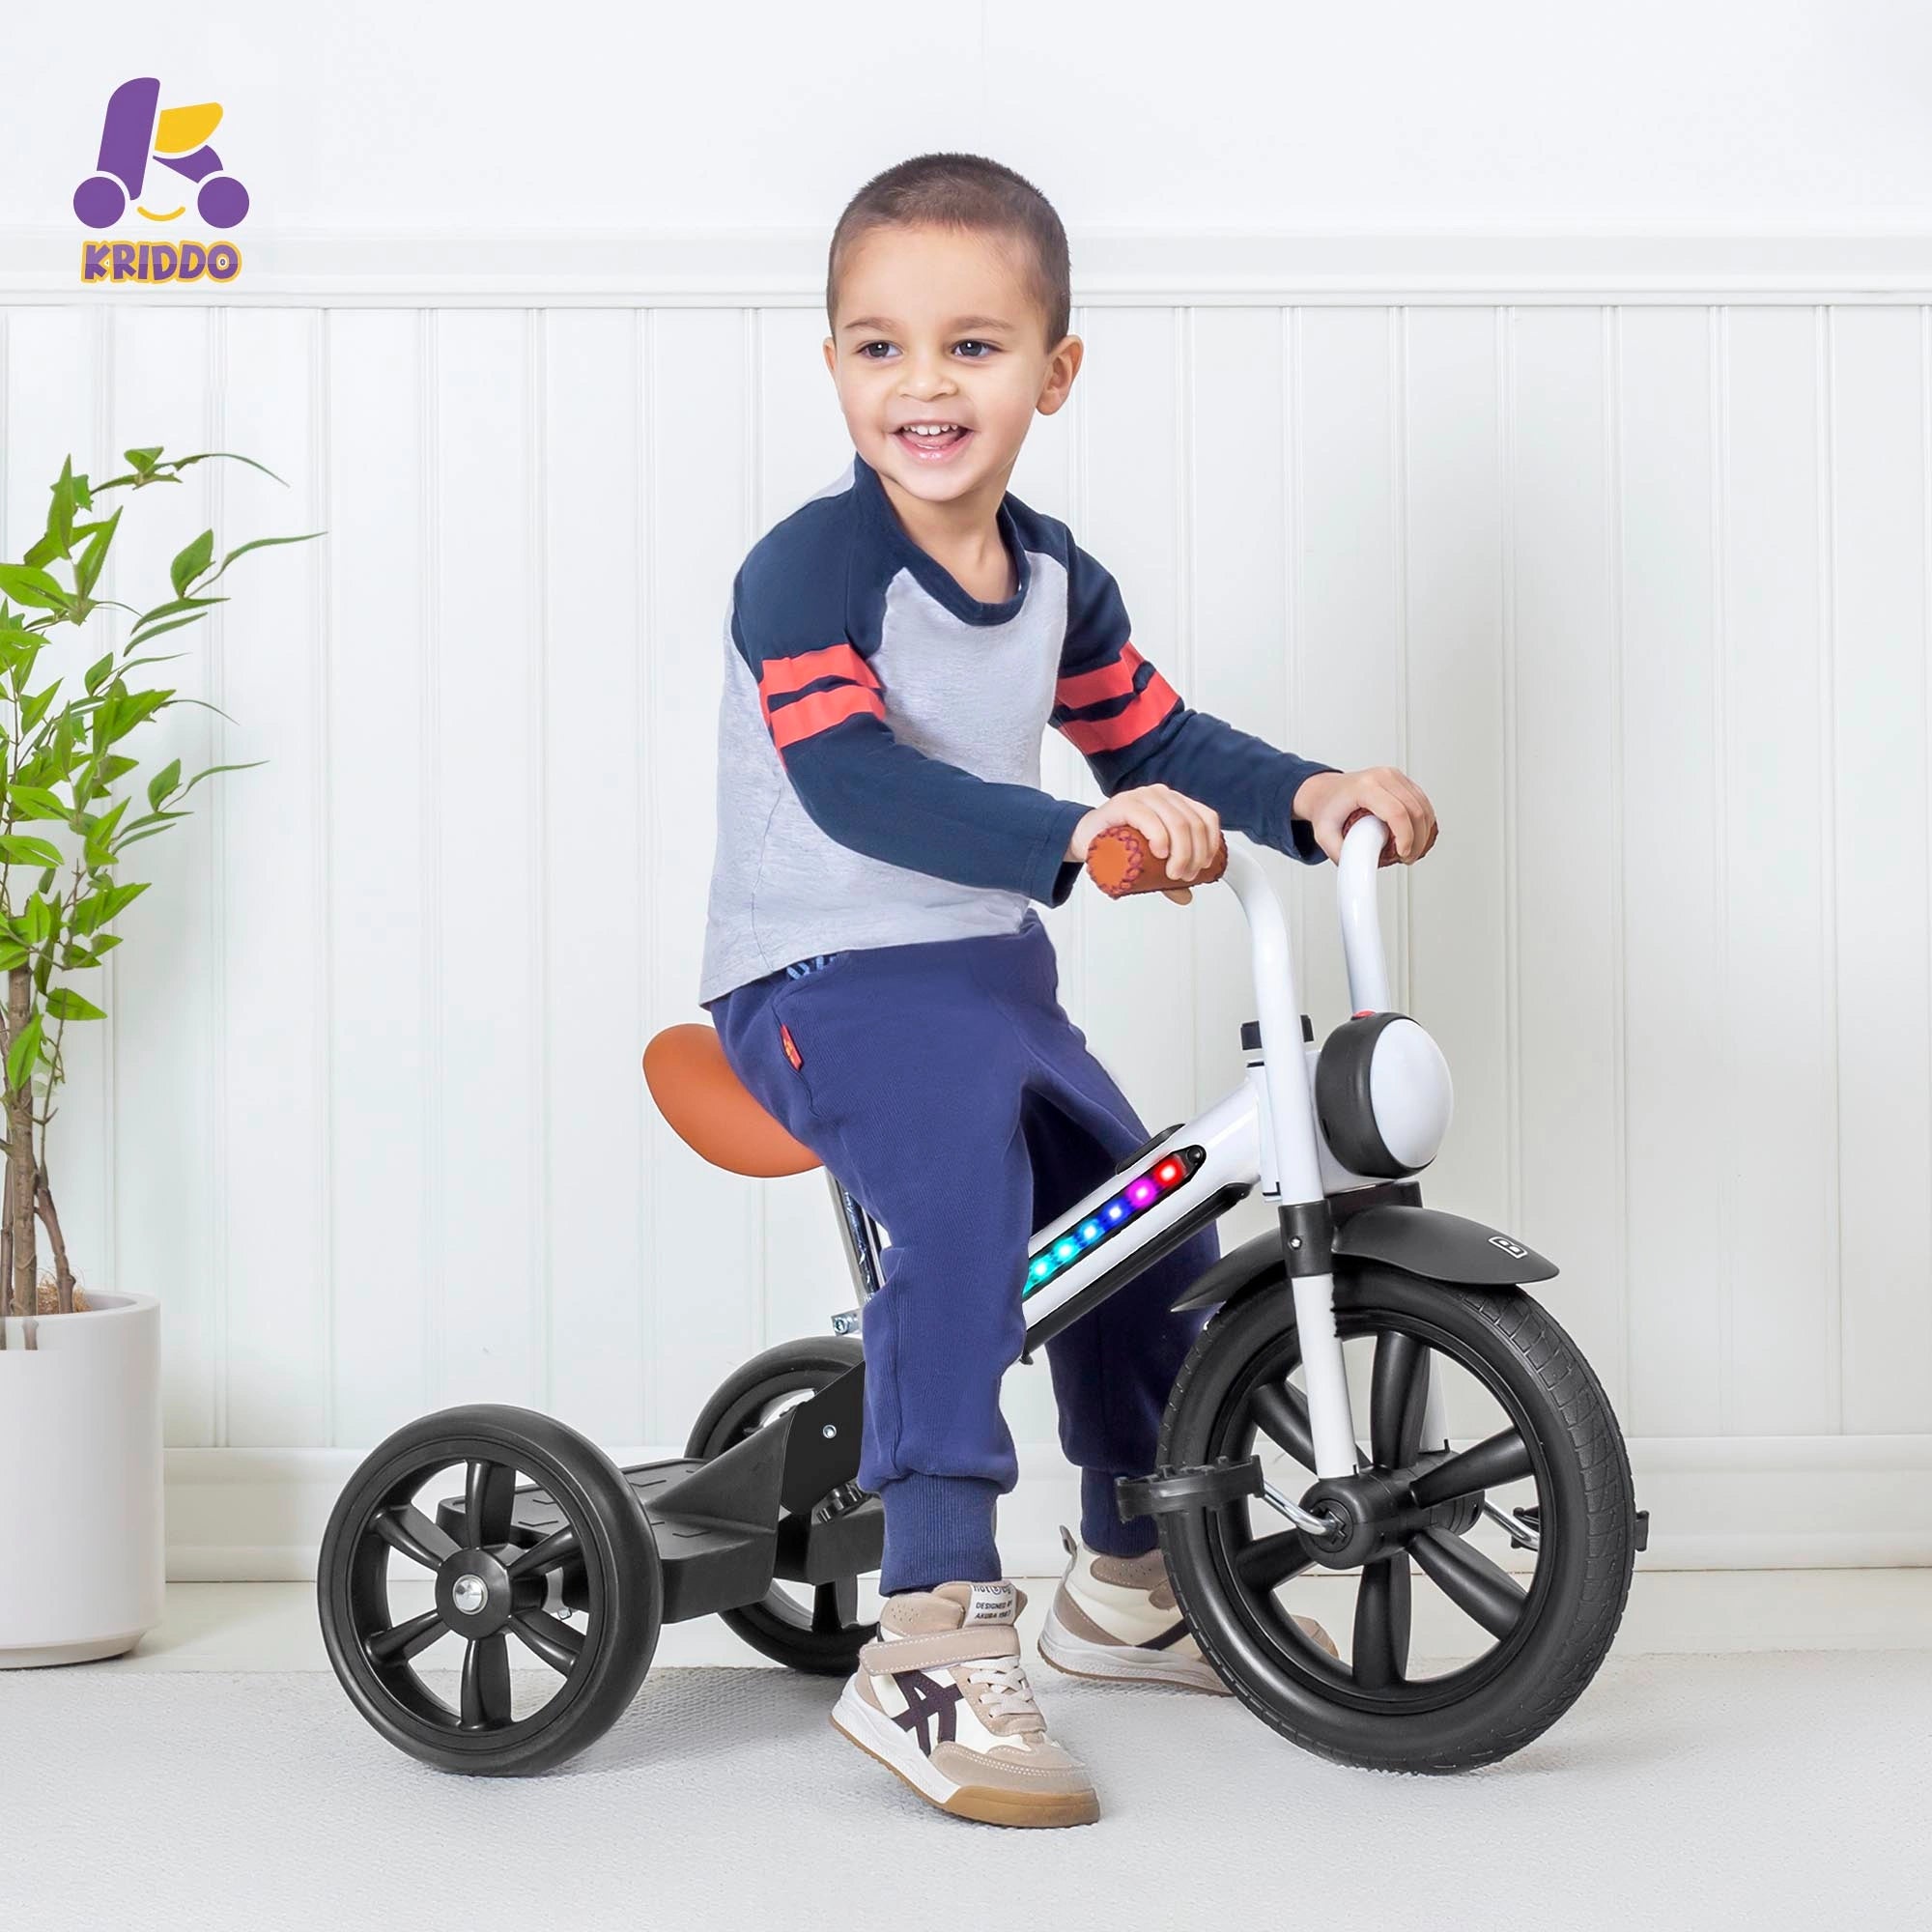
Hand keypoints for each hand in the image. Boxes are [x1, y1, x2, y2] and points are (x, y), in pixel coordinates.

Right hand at [1065, 784, 1220, 903]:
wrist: (1085, 837)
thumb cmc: (1117, 844)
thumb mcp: (1148, 861)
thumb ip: (1168, 875)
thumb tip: (1187, 895)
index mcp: (1175, 803)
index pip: (1206, 818)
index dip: (1211, 844)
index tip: (1204, 866)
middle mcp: (1162, 795)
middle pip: (1193, 824)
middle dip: (1195, 855)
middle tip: (1183, 876)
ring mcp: (1143, 797)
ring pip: (1177, 823)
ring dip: (1182, 852)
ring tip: (1172, 873)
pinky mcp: (1124, 804)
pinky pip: (1149, 818)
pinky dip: (1160, 837)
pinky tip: (1160, 852)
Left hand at [1291, 767, 1438, 864]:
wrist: (1324, 792)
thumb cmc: (1326, 808)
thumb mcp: (1323, 835)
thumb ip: (1339, 853)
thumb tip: (1358, 868)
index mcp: (1364, 787)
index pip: (1396, 812)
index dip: (1406, 836)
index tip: (1403, 853)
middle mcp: (1382, 777)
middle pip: (1415, 809)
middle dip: (1417, 840)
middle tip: (1407, 858)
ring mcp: (1394, 776)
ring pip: (1423, 806)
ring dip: (1423, 832)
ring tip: (1410, 850)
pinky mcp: (1402, 781)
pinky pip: (1422, 802)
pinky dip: (1424, 822)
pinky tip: (1416, 836)